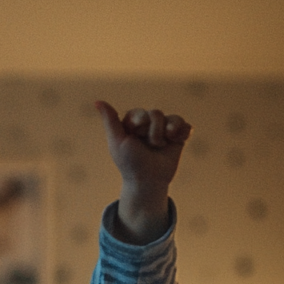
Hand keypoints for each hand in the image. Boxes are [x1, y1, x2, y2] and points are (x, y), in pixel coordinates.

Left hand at [95, 101, 190, 242]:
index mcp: (133, 123)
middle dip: (153, 131)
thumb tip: (97, 101)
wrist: (148, 182)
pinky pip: (186, 125)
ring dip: (167, 133)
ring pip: (173, 118)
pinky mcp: (178, 137)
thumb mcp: (117, 142)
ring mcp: (164, 130)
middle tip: (149, 146)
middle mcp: (149, 124)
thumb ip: (110, 121)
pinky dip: (183, 132)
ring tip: (161, 146)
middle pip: (156, 113)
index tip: (135, 136)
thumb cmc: (130, 163)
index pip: (140, 113)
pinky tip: (176, 141)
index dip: (140, 124)